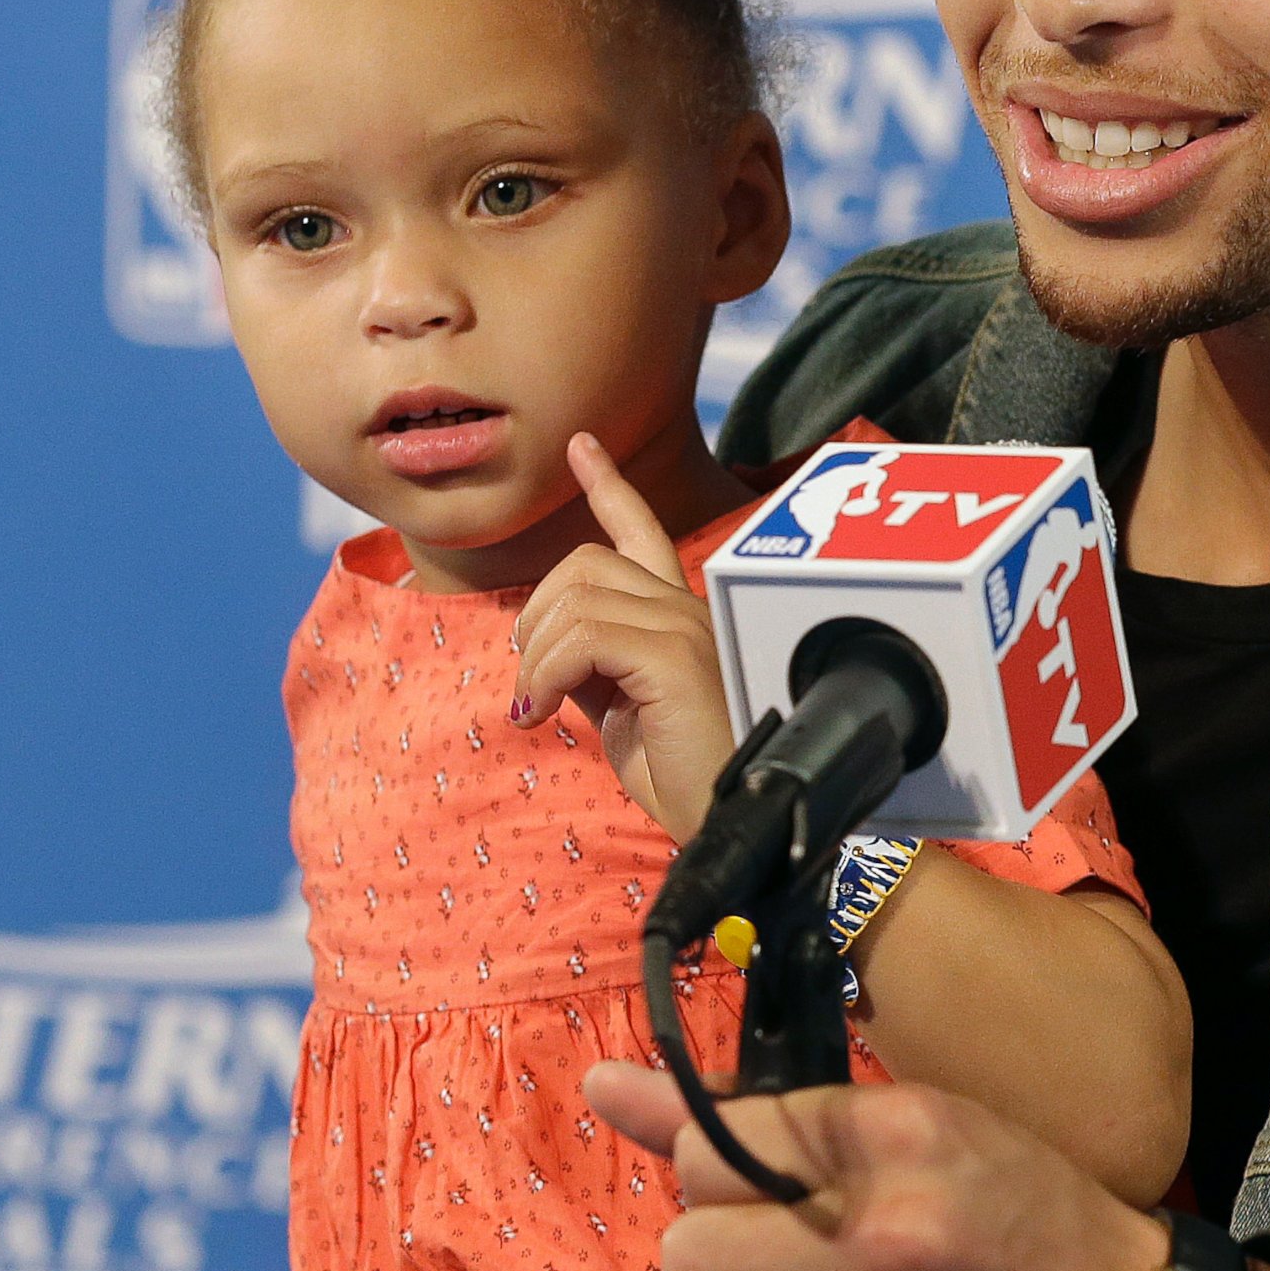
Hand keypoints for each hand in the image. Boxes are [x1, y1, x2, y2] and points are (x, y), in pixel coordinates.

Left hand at [511, 434, 735, 841]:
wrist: (737, 824)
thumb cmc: (687, 781)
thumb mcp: (626, 718)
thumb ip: (595, 672)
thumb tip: (546, 654)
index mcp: (681, 618)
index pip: (642, 531)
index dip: (609, 486)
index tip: (581, 445)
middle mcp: (691, 608)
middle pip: (585, 562)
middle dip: (537, 614)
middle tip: (533, 684)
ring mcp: (687, 626)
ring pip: (576, 596)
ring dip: (538, 655)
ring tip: (539, 707)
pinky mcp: (675, 655)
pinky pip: (582, 638)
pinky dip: (547, 674)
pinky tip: (546, 713)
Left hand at [584, 1062, 1173, 1270]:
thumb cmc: (1027, 1216)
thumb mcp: (928, 1128)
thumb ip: (775, 1114)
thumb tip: (605, 1086)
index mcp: (902, 1135)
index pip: (723, 1139)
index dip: (708, 1162)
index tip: (737, 1181)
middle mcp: (883, 1233)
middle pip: (693, 1238)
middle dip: (710, 1245)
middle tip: (757, 1254)